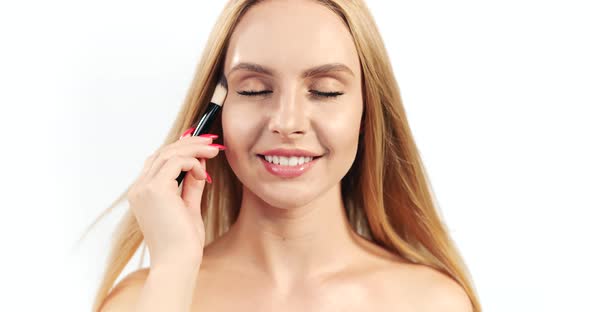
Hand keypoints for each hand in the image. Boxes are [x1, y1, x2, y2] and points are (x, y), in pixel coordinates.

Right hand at [127, 131, 223, 267]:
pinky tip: (204, 174)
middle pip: (163, 152)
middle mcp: (138, 188)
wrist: (178, 262)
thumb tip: (199, 164)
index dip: (180, 149)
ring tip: (214, 150)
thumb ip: (191, 185)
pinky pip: (176, 162)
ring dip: (194, 148)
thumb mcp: (188, 207)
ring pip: (169, 153)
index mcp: (142, 193)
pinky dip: (193, 162)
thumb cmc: (183, 242)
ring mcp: (144, 188)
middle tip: (212, 142)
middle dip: (189, 143)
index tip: (202, 146)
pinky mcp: (155, 189)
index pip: (158, 160)